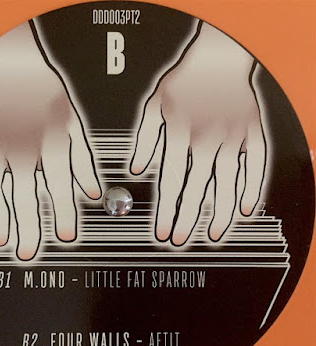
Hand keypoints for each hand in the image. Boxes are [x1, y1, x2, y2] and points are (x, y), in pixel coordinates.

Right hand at [0, 22, 100, 259]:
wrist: (14, 67)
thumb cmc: (47, 93)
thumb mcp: (75, 125)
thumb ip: (83, 162)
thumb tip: (93, 192)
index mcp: (52, 144)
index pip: (59, 187)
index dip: (63, 214)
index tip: (66, 237)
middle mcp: (24, 149)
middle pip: (25, 195)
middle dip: (28, 228)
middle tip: (29, 253)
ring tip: (2, 242)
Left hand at [131, 21, 265, 245]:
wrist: (218, 58)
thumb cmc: (184, 81)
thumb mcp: (153, 107)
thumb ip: (144, 141)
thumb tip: (136, 170)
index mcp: (179, 135)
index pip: (170, 182)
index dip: (165, 211)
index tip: (162, 232)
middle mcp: (206, 139)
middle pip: (197, 189)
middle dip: (188, 220)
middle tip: (181, 242)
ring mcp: (233, 138)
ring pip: (228, 184)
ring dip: (220, 214)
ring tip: (213, 236)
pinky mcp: (253, 133)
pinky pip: (256, 166)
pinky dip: (253, 189)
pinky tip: (246, 210)